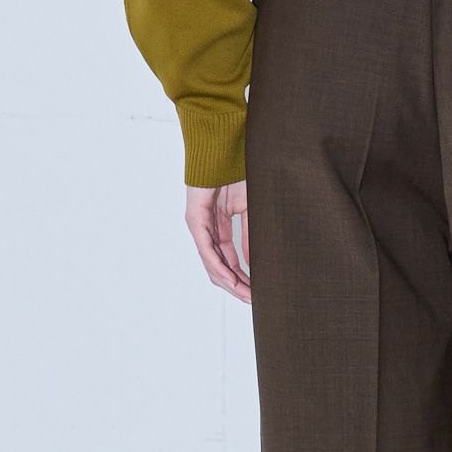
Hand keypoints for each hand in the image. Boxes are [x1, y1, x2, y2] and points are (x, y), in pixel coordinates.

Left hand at [185, 182, 250, 302]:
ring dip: (229, 282)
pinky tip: (231, 278)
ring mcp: (199, 226)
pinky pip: (207, 250)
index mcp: (219, 227)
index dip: (242, 277)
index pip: (229, 260)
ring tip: (245, 294)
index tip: (256, 291)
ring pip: (211, 263)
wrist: (225, 152)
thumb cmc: (236, 173)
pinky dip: (219, 266)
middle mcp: (207, 230)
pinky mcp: (195, 220)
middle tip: (252, 299)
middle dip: (236, 286)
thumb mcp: (249, 211)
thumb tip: (252, 261)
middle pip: (219, 267)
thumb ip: (248, 236)